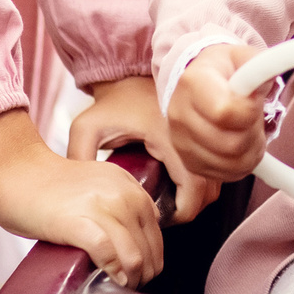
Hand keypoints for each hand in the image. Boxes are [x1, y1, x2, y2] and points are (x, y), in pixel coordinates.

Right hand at [0, 110, 163, 285]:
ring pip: (135, 255)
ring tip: (123, 288)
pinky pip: (107, 253)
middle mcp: (122, 195)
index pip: (156, 232)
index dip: (153, 258)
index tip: (142, 272)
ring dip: (132, 278)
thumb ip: (125, 202)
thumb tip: (144, 234)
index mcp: (130, 187)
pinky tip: (111, 280)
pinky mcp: (77, 223)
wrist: (17, 172)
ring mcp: (101, 208)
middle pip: (149, 247)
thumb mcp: (101, 183)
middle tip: (132, 286)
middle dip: (144, 273)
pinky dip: (113, 271)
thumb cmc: (53, 185)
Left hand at [66, 75, 222, 222]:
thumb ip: (79, 156)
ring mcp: (200, 136)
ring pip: (215, 181)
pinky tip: (178, 186)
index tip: (159, 218)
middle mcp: (192, 138)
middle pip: (210, 190)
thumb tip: (78, 194)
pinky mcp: (202, 136)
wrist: (131, 75)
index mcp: (169, 138)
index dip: (181, 213)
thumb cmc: (111, 102)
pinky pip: (213, 170)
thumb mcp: (88, 127)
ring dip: (197, 197)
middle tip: (163, 214)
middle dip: (189, 210)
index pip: (194, 189)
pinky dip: (201, 183)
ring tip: (169, 202)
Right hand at [166, 44, 270, 183]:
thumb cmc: (223, 69)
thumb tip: (269, 78)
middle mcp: (180, 114)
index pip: (225, 112)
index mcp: (193, 83)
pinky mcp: (188, 162)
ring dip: (252, 151)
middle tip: (256, 117)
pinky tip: (242, 146)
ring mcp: (181, 141)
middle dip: (254, 132)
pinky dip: (242, 165)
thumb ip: (260, 65)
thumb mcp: (243, 56)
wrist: (198, 81)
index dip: (250, 112)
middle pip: (231, 144)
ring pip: (231, 164)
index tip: (255, 102)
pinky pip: (225, 175)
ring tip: (251, 131)